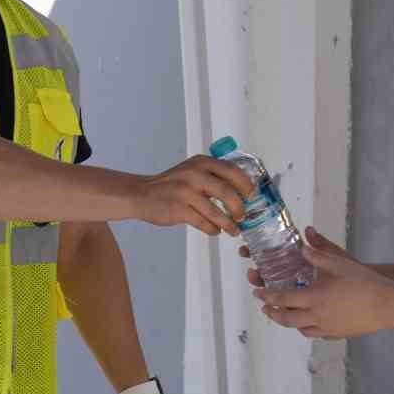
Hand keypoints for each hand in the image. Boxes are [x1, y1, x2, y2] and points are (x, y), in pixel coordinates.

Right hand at [136, 156, 254, 236]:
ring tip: (234, 230)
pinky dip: (213, 229)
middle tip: (243, 216)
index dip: (246, 184)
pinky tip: (215, 230)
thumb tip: (242, 190)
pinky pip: (203, 223)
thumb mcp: (192, 170)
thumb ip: (213, 175)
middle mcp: (194, 174)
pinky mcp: (178, 209)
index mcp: (201, 162)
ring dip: (228, 224)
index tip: (252, 195)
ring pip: (216, 212)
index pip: (232, 170)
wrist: (141, 194)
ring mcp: (185, 192)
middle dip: (239, 207)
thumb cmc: (171, 184)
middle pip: (227, 192)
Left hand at [252, 227, 391, 339]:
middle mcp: (317, 316)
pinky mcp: (338, 334)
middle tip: (266, 307)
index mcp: (314, 297)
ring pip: (300, 329)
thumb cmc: (364, 281)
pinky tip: (310, 322)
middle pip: (287, 319)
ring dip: (289, 322)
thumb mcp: (339, 263)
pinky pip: (316, 334)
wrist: (387, 305)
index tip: (258, 293)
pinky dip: (307, 328)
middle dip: (273, 313)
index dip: (267, 295)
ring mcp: (327, 328)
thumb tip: (302, 246)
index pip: (282, 298)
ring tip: (286, 315)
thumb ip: (317, 255)